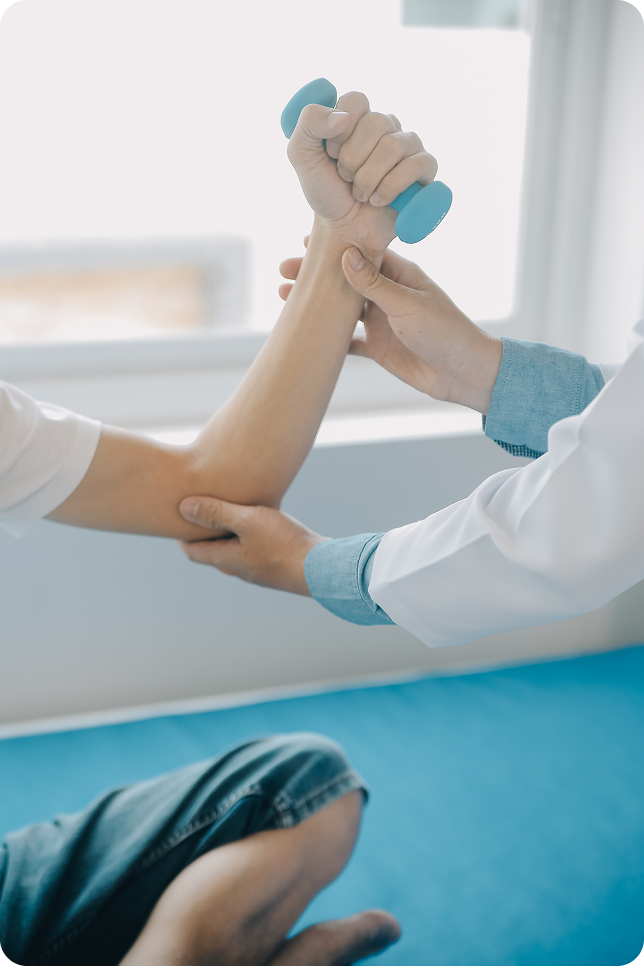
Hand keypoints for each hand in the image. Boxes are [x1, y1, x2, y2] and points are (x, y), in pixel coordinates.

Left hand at [178, 496, 326, 595]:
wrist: (321, 568)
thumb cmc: (283, 543)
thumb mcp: (248, 521)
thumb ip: (217, 513)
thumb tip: (183, 508)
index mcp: (226, 559)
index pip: (193, 552)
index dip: (182, 537)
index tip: (176, 521)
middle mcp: (239, 569)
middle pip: (212, 553)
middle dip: (203, 535)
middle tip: (198, 515)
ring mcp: (258, 570)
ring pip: (234, 552)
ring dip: (227, 536)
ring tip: (227, 515)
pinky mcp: (276, 566)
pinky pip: (253, 551)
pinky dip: (247, 538)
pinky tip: (260, 524)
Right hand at [279, 246, 502, 413]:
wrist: (462, 373)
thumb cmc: (445, 331)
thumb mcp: (407, 304)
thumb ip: (374, 284)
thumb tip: (345, 255)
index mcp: (399, 275)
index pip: (361, 253)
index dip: (333, 247)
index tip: (304, 241)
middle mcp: (387, 295)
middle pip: (345, 280)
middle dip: (316, 275)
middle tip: (285, 269)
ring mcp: (381, 322)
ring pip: (341, 309)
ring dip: (316, 304)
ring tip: (285, 296)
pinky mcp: (378, 348)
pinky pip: (347, 341)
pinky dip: (328, 338)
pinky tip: (305, 332)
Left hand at [287, 92, 436, 258]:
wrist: (343, 230)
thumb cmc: (325, 192)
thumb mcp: (301, 156)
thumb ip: (308, 124)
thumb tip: (342, 117)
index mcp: (358, 117)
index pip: (356, 101)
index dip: (339, 131)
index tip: (331, 154)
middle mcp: (386, 126)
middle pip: (377, 122)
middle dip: (353, 160)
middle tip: (345, 178)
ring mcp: (408, 147)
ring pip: (394, 146)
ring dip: (368, 178)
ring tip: (360, 193)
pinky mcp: (425, 170)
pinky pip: (416, 166)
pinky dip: (390, 188)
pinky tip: (379, 200)